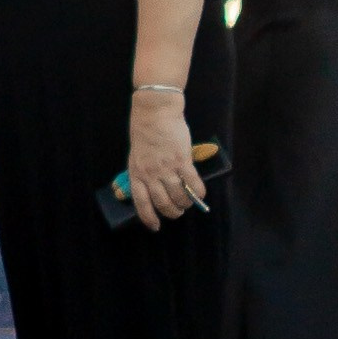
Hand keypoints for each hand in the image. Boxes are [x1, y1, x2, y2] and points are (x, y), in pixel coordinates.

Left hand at [125, 94, 205, 230]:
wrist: (155, 112)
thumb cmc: (145, 132)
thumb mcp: (136, 156)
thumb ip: (143, 172)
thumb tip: (154, 189)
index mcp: (136, 173)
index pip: (141, 203)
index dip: (149, 218)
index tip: (155, 227)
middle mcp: (150, 174)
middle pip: (162, 203)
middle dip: (172, 212)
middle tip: (178, 212)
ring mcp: (166, 168)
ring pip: (178, 196)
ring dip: (186, 203)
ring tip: (189, 203)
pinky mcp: (182, 160)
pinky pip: (192, 182)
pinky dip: (198, 191)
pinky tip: (201, 194)